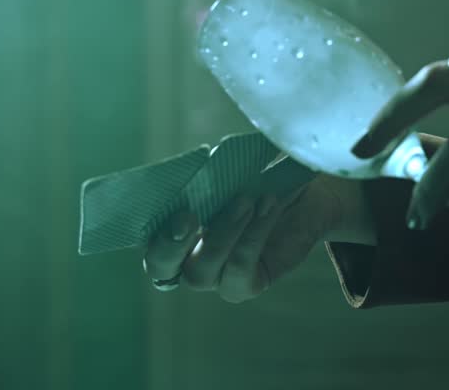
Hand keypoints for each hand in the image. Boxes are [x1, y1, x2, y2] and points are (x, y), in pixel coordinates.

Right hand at [141, 173, 371, 302]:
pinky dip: (253, 235)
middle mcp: (186, 258)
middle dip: (170, 246)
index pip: (146, 238)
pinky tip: (267, 207)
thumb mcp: (232, 171)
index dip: (152, 231)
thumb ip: (212, 174)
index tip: (179, 208)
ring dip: (223, 233)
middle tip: (190, 214)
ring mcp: (215, 277)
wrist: (303, 197)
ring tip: (247, 200)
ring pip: (201, 271)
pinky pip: (240, 269)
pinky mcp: (245, 285)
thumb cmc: (256, 179)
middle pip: (160, 268)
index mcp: (171, 230)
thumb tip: (208, 163)